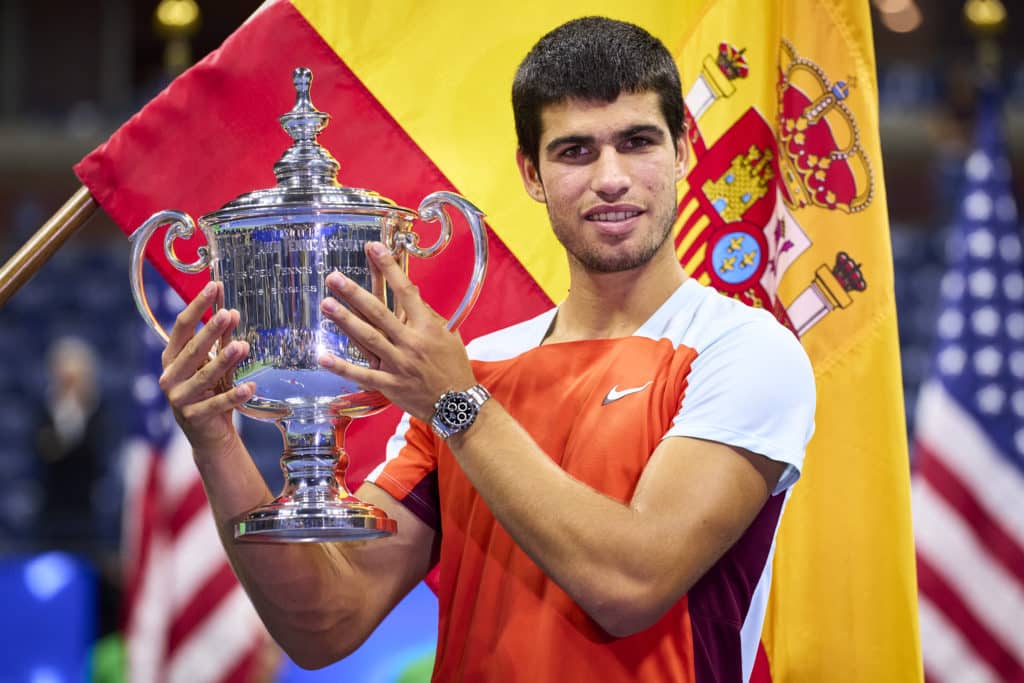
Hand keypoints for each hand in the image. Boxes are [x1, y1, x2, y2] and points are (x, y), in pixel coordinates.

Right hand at [159, 281, 253, 453]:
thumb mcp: (213, 364)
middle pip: (192, 349)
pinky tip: (250, 387)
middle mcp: (170, 376)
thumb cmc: (210, 392)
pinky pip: (217, 404)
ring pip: (204, 376)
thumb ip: (220, 342)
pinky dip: (234, 395)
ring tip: (242, 346)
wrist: (209, 434)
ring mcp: (179, 398)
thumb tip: (232, 313)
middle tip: (228, 314)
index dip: (197, 306)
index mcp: (172, 358)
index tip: (214, 287)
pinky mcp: (194, 417)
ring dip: (224, 360)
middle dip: (210, 331)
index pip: (181, 327)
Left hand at [317, 242, 476, 421]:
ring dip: (345, 320)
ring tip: (326, 303)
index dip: (389, 268)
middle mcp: (411, 342)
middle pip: (379, 313)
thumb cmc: (453, 366)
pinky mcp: (390, 384)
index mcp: (427, 327)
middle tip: (334, 277)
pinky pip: (362, 374)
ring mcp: (398, 364)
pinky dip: (342, 367)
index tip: (375, 248)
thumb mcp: (448, 335)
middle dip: (355, 293)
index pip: (406, 291)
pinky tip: (323, 357)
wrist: (457, 404)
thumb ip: (428, 314)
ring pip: (368, 338)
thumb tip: (412, 293)